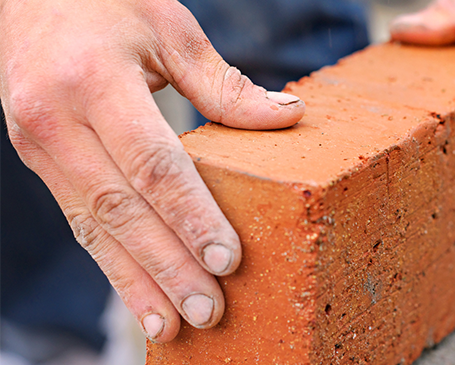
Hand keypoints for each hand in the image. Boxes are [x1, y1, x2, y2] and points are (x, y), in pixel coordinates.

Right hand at [0, 0, 303, 341]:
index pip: (152, 164)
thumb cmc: (106, 4)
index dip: (191, 216)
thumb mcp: (168, 28)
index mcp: (93, 82)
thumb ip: (222, 81)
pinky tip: (138, 295)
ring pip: (94, 228)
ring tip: (172, 326)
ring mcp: (39, 146)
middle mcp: (56, 121)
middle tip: (209, 310)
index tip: (228, 260)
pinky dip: (111, 263)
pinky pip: (80, 222)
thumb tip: (287, 116)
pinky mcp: (38, 163)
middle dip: (168, 267)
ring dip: (135, 282)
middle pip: (123, 209)